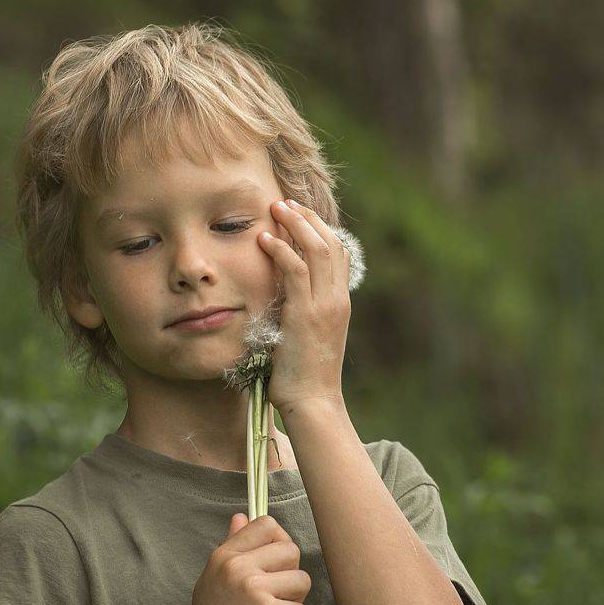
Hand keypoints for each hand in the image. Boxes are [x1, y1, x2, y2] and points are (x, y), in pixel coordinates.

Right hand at [185, 512, 311, 604]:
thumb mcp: (213, 578)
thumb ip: (231, 546)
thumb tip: (242, 516)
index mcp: (225, 556)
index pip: (267, 525)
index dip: (279, 542)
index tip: (273, 564)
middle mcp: (238, 568)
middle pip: (291, 551)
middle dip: (289, 575)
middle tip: (272, 598)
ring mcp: (255, 590)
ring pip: (302, 581)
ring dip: (293, 602)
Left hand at [257, 198, 351, 413]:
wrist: (313, 402)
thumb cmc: (304, 377)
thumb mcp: (307, 338)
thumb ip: (302, 313)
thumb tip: (283, 299)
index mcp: (339, 304)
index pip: (339, 253)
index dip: (320, 228)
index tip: (298, 214)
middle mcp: (336, 300)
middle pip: (330, 243)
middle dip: (307, 218)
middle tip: (285, 202)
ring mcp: (324, 306)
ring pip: (316, 249)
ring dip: (295, 224)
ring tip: (275, 208)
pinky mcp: (305, 314)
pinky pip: (295, 270)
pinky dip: (281, 249)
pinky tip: (264, 239)